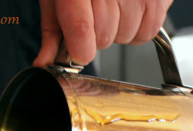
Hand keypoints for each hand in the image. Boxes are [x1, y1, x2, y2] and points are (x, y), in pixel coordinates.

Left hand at [32, 0, 172, 66]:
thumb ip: (53, 29)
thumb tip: (46, 61)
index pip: (81, 25)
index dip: (80, 47)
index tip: (79, 53)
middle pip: (104, 37)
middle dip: (97, 36)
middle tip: (95, 14)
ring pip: (124, 37)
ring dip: (118, 31)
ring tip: (114, 7)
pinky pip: (146, 33)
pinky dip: (137, 28)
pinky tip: (129, 9)